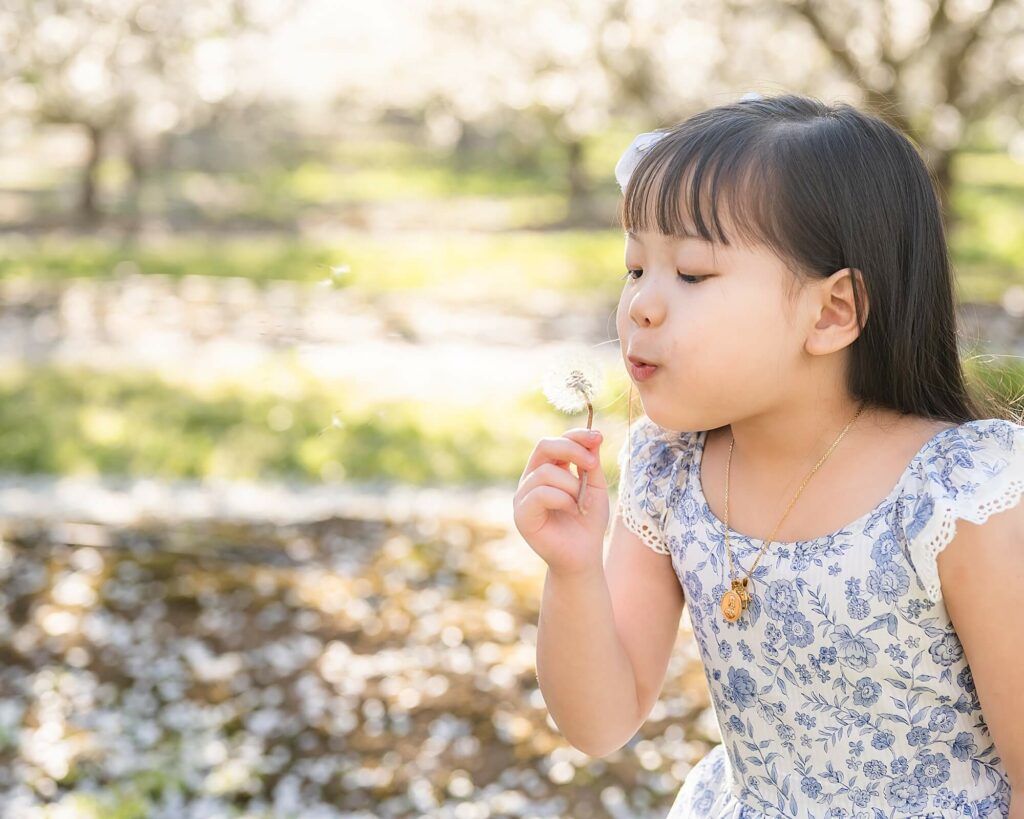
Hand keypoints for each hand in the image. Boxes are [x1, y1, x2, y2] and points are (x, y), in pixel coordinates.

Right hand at [513, 428, 608, 575]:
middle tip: (592, 464)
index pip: (556, 441)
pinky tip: (573, 511)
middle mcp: (531, 479)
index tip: (598, 437)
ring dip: (571, 485)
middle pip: (544, 446)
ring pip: (545, 471)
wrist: (583, 557)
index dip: (576, 435)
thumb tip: (594, 435)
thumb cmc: (588, 523)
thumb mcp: (595, 487)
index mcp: (547, 470)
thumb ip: (591, 463)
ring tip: (581, 504)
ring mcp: (523, 496)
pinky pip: (540, 493)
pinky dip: (563, 499)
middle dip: (572, 449)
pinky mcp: (521, 514)